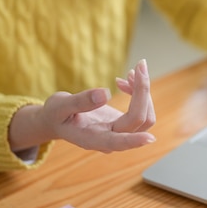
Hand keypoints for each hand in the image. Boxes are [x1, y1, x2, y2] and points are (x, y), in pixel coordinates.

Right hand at [9, 59, 155, 152]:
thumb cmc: (56, 114)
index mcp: (93, 139)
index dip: (134, 140)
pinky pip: (142, 111)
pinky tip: (125, 81)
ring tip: (131, 73)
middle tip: (139, 65)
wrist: (57, 120)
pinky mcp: (125, 124)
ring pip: (145, 117)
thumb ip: (80, 102)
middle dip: (142, 91)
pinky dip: (139, 93)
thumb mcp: (60, 106)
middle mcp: (111, 139)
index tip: (150, 138)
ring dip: (143, 92)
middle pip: (138, 121)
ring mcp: (120, 133)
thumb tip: (105, 94)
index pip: (118, 141)